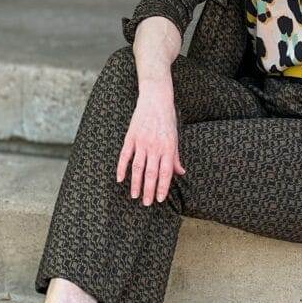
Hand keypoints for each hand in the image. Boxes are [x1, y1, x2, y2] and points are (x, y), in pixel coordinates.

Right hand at [116, 86, 185, 205]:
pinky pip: (124, 156)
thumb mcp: (175, 137)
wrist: (155, 98)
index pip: (165, 172)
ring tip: (134, 195)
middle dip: (148, 190)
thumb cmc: (167, 118)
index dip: (163, 187)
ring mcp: (141, 142)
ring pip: (137, 167)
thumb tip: (181, 172)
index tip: (160, 199)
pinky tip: (120, 179)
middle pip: (151, 173)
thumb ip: (175, 157)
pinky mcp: (130, 137)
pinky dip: (121, 168)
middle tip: (146, 203)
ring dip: (135, 183)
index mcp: (167, 147)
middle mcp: (154, 146)